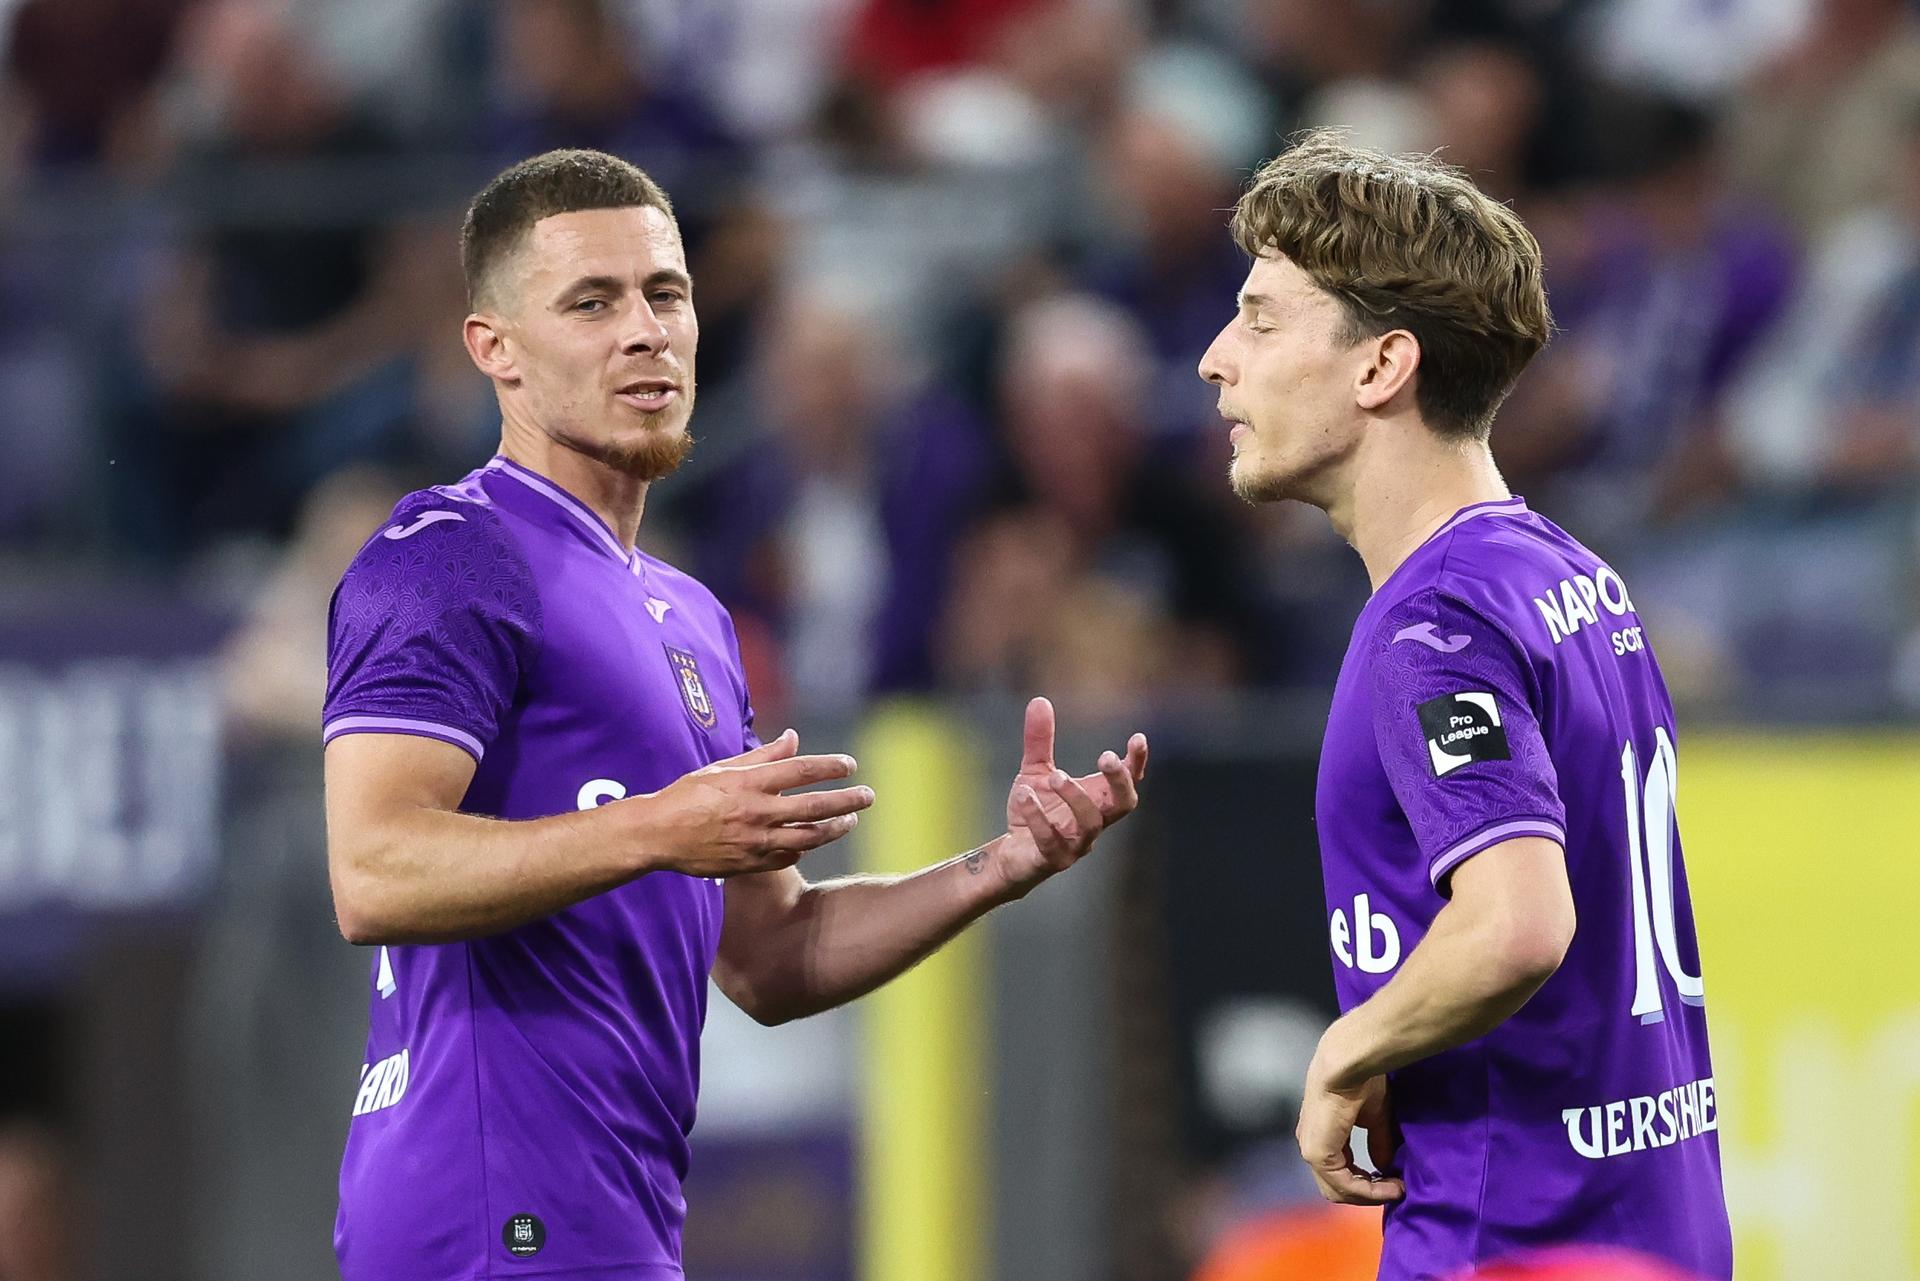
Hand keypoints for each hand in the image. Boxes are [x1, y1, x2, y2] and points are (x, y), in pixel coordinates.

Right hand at [633, 730, 873, 877]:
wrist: (658, 834)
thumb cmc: (688, 795)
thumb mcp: (724, 767)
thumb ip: (763, 754)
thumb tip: (793, 738)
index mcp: (750, 783)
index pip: (802, 770)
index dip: (831, 766)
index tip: (851, 765)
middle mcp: (757, 812)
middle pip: (815, 806)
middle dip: (847, 800)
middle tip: (868, 796)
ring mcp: (755, 841)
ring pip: (808, 837)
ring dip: (835, 828)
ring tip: (850, 821)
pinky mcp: (750, 864)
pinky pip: (787, 857)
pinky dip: (804, 848)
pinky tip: (813, 840)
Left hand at [992, 696, 1147, 899]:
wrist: (1012, 854)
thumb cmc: (1035, 812)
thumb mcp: (1036, 770)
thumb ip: (1040, 740)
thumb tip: (1040, 700)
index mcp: (1097, 799)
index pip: (1128, 782)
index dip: (1136, 763)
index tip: (1138, 739)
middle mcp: (1095, 822)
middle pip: (1124, 804)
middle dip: (1118, 780)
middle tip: (1105, 756)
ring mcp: (1076, 844)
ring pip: (1090, 824)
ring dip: (1075, 796)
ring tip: (1055, 775)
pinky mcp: (1051, 859)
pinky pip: (1051, 841)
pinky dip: (1039, 817)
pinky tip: (1025, 795)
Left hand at [1297, 1032, 1403, 1205]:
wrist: (1348, 1063)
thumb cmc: (1361, 1080)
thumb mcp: (1375, 1118)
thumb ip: (1378, 1143)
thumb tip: (1385, 1168)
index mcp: (1322, 1135)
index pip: (1340, 1172)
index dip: (1367, 1183)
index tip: (1394, 1182)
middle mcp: (1312, 1145)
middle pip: (1337, 1187)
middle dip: (1368, 1193)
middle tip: (1395, 1188)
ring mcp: (1312, 1151)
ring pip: (1339, 1191)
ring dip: (1370, 1195)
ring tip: (1396, 1188)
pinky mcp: (1318, 1154)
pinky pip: (1344, 1185)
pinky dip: (1368, 1191)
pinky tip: (1390, 1186)